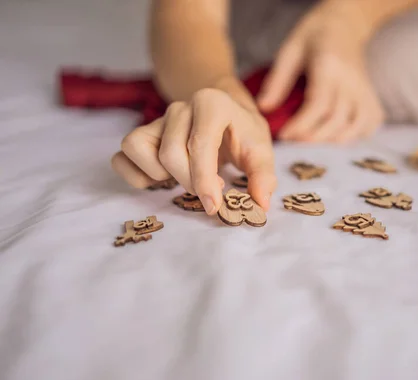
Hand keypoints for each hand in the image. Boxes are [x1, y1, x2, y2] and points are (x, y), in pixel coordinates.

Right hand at [111, 84, 276, 213]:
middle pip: (169, 153)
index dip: (204, 181)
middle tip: (210, 191)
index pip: (199, 145)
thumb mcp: (261, 150)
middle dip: (189, 181)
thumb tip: (260, 203)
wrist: (226, 113)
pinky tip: (162, 179)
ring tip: (184, 177)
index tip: (214, 205)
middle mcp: (180, 106)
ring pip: (137, 148)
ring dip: (159, 174)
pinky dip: (137, 175)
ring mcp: (157, 119)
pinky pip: (121, 158)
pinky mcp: (142, 134)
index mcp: (211, 103)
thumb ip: (263, 176)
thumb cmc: (243, 132)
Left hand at [257, 0, 383, 142]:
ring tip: (310, 139)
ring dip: (330, 140)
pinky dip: (352, 136)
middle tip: (291, 140)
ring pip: (354, 127)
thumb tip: (264, 108)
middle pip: (336, 120)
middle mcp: (352, 81)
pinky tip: (335, 133)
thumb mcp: (290, 50)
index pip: (319, 104)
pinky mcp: (373, 99)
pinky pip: (368, 125)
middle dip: (311, 137)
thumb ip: (277, 80)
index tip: (283, 134)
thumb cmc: (313, 37)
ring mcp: (366, 91)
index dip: (301, 125)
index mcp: (330, 66)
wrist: (345, 26)